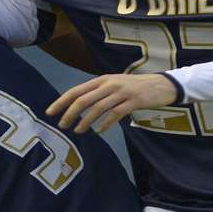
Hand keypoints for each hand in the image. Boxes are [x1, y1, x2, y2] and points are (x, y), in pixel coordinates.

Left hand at [47, 74, 178, 133]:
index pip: (76, 90)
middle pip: (84, 99)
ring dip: (85, 121)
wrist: (162, 84)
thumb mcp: (114, 84)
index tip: (50, 112)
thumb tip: (78, 105)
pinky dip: (105, 124)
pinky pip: (115, 114)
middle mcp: (109, 84)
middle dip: (70, 113)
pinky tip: (99, 131)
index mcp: (102, 79)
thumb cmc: (135, 87)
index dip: (62, 101)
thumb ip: (98, 92)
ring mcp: (122, 92)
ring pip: (97, 108)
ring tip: (77, 131)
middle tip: (62, 125)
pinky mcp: (133, 101)